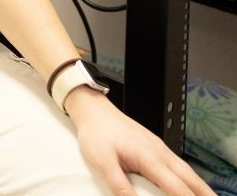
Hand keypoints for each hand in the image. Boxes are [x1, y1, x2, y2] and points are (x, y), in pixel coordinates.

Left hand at [66, 89, 213, 195]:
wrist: (93, 109)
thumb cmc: (96, 133)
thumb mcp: (102, 161)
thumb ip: (119, 185)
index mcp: (149, 157)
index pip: (177, 187)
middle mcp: (159, 152)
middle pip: (190, 178)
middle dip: (204, 194)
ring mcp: (159, 147)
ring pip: (187, 170)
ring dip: (200, 187)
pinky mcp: (156, 145)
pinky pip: (179, 164)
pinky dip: (190, 177)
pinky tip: (190, 184)